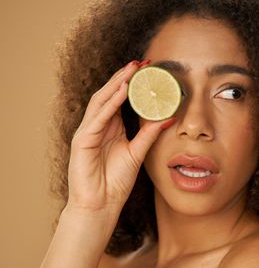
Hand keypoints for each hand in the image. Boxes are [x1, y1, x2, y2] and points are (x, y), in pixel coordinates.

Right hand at [66, 61, 171, 214]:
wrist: (100, 206)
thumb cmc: (115, 182)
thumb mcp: (138, 152)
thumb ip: (149, 134)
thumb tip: (168, 118)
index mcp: (110, 127)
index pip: (120, 99)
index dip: (133, 83)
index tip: (149, 70)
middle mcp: (98, 125)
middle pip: (110, 94)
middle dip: (125, 77)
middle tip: (141, 62)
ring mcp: (88, 132)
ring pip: (102, 101)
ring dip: (116, 84)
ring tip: (132, 70)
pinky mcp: (82, 141)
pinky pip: (97, 118)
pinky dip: (110, 104)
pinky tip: (122, 92)